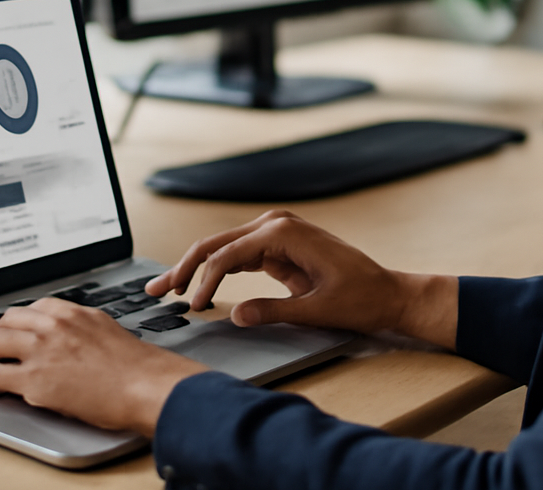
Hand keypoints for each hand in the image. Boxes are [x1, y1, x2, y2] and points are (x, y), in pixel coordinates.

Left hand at [0, 299, 206, 435]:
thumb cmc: (134, 366)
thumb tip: (69, 342)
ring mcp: (40, 350)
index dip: (16, 319)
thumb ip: (82, 330)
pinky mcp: (33, 379)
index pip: (33, 308)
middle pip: (8, 319)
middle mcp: (53, 325)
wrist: (142, 384)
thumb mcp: (106, 332)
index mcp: (73, 312)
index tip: (10, 324)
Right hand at [144, 209, 457, 346]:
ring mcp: (275, 233)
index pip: (228, 255)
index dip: (204, 282)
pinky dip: (216, 271)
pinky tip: (197, 286)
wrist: (387, 293)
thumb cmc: (361, 298)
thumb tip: (235, 316)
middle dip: (184, 267)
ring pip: (223, 248)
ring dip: (194, 268)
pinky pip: (238, 256)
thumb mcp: (318, 309)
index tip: (190, 308)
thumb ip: (274, 311)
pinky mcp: (277, 246)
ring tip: (165, 288)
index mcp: (283, 232)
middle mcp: (275, 225)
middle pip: (217, 244)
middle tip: (155, 290)